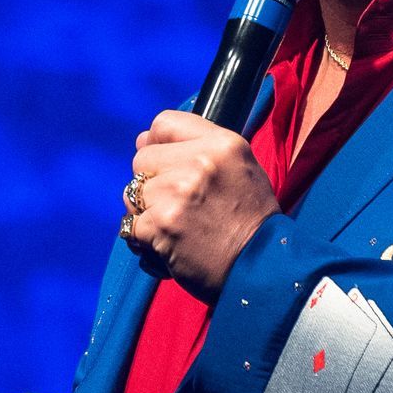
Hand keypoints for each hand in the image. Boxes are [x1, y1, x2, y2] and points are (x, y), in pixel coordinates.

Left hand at [123, 111, 277, 296]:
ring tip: (177, 227)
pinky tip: (168, 245)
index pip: (164, 123)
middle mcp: (199, 163)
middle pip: (142, 159)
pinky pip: (130, 225)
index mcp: (223, 143)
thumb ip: (199, 147)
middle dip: (152, 182)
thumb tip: (142, 139)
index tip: (166, 165)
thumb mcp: (241, 168)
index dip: (158, 144)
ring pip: (132, 192)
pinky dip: (144, 239)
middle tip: (179, 205)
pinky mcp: (161, 224)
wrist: (261, 269)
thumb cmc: (251, 220)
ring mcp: (177, 193)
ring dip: (147, 212)